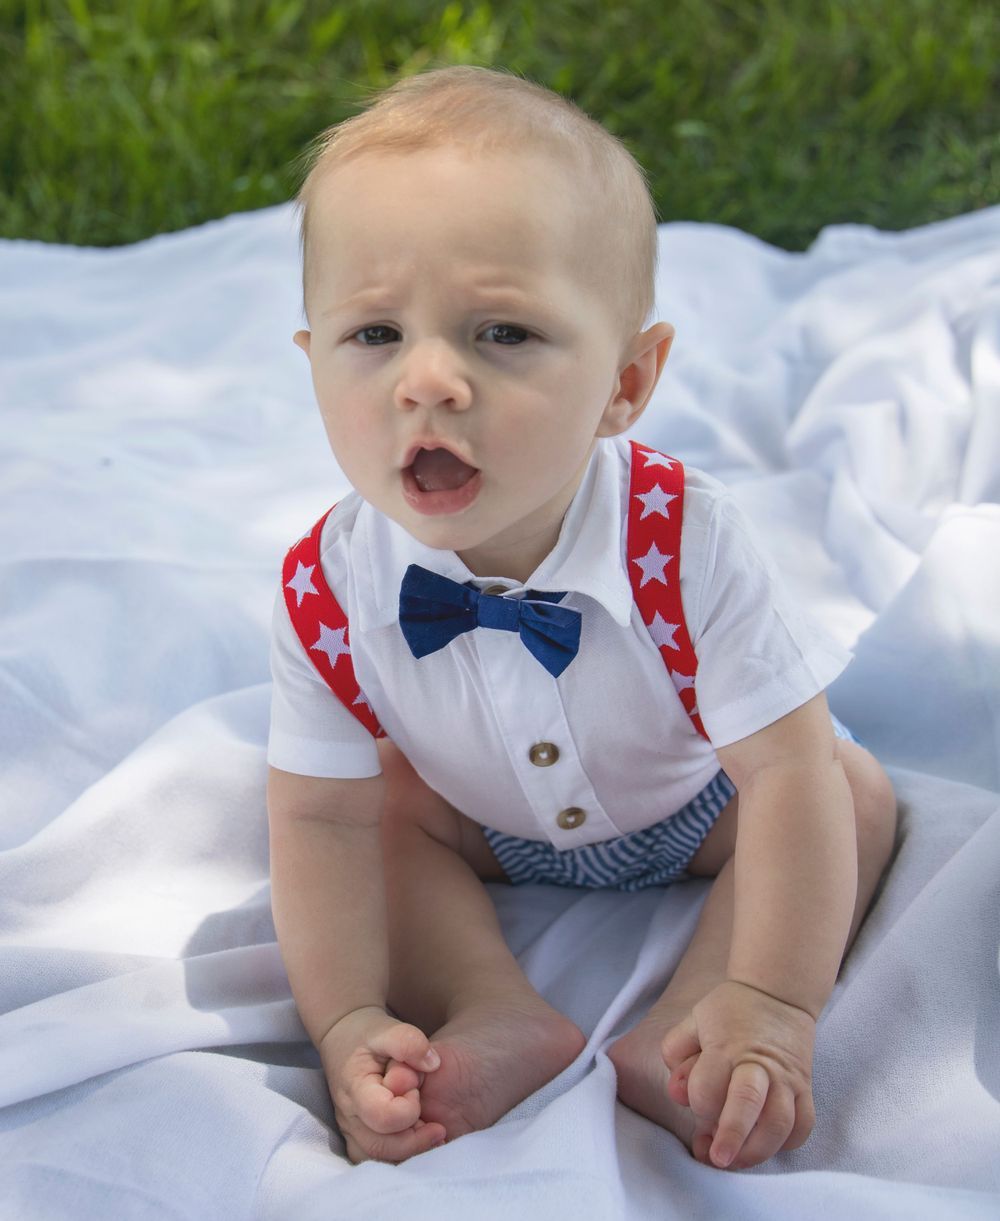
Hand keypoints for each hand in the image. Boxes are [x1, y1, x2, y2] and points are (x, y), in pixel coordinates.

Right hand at [318, 1006, 445, 1162]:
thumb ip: (409, 1042)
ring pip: (378, 1160)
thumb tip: (433, 1064)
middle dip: (415, 1141)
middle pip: (380, 1147)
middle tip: (439, 1128)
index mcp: (354, 1088)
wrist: (343, 1038)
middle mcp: (349, 1115)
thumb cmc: (367, 1034)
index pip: (381, 1115)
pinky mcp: (358, 1137)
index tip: (417, 1088)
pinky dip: (400, 1156)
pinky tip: (419, 1141)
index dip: (407, 1109)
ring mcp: (351, 1130)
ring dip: (409, 1153)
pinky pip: (377, 1160)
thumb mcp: (386, 1028)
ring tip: (432, 1137)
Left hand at [661, 980, 816, 1169]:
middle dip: (732, 1136)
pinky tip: (767, 1146)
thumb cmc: (730, 1012)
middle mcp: (759, 1065)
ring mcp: (786, 1078)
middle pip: (748, 1103)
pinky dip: (788, 1143)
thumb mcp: (694, 1020)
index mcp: (725, 1047)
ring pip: (780, 1122)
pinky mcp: (805, 1088)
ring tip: (738, 1162)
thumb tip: (677, 1093)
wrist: (778, 993)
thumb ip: (677, 1051)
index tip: (695, 1106)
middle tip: (718, 1159)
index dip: (698, 1103)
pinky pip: (803, 1124)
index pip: (708, 1086)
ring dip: (759, 1149)